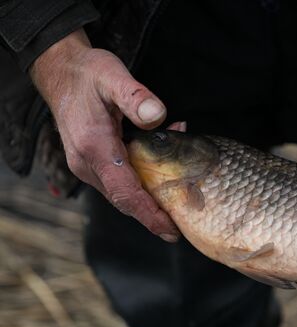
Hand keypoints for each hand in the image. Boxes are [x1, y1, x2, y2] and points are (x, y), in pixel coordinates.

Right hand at [30, 29, 179, 241]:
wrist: (60, 72)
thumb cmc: (88, 74)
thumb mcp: (113, 76)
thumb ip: (136, 97)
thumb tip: (158, 116)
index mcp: (94, 147)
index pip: (124, 191)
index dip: (149, 214)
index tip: (170, 230)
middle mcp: (86, 163)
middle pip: (124, 200)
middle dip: (153, 216)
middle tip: (181, 225)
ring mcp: (87, 165)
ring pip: (122, 193)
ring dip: (151, 197)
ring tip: (179, 198)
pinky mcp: (92, 162)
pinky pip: (119, 180)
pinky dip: (143, 181)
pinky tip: (164, 166)